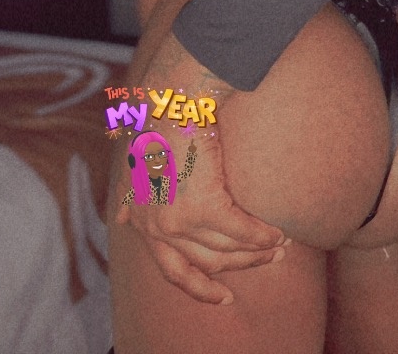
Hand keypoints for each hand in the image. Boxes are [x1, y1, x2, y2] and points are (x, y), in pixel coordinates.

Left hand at [115, 129, 287, 303]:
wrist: (171, 101)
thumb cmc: (154, 124)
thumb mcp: (128, 166)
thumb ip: (127, 195)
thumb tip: (119, 217)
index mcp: (142, 221)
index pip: (171, 270)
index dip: (198, 287)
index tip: (222, 295)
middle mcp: (158, 228)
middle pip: (205, 263)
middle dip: (240, 267)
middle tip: (268, 260)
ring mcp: (180, 220)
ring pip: (226, 250)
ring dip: (257, 252)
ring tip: (279, 245)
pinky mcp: (204, 206)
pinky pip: (242, 231)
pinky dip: (262, 235)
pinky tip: (278, 234)